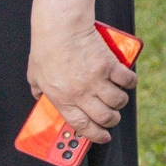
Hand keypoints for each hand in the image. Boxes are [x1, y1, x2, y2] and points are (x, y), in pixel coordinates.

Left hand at [27, 13, 135, 144]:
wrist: (60, 28)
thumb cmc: (46, 49)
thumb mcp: (35, 76)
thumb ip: (40, 90)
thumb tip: (41, 98)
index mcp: (62, 99)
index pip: (81, 125)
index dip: (94, 135)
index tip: (102, 137)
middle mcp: (81, 93)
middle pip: (104, 117)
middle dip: (111, 121)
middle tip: (112, 118)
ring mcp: (96, 80)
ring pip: (118, 101)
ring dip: (120, 103)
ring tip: (118, 98)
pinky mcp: (110, 65)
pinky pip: (127, 80)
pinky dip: (130, 83)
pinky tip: (127, 82)